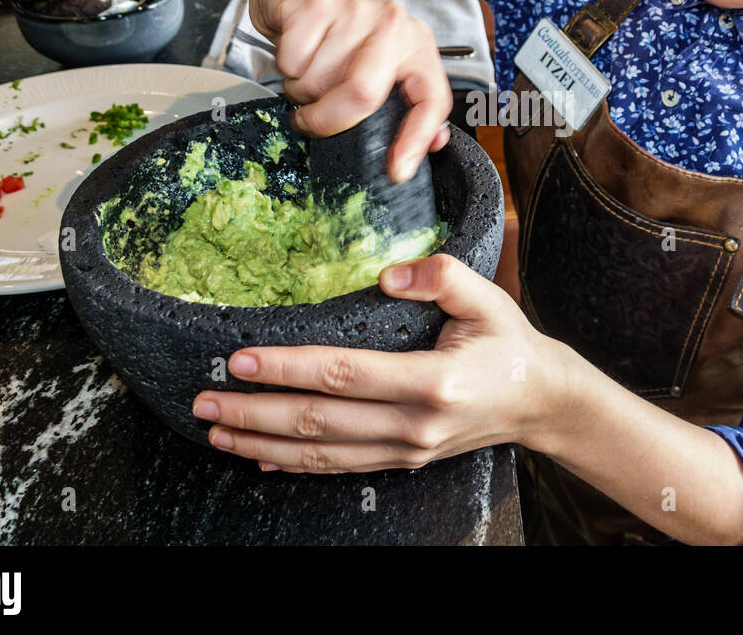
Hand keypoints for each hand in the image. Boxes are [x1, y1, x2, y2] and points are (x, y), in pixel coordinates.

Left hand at [189, 254, 571, 472]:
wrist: (539, 401)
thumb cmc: (508, 343)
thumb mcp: (487, 298)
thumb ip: (441, 276)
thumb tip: (387, 275)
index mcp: (431, 382)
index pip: (343, 375)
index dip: (288, 368)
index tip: (239, 360)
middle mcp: (414, 425)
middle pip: (319, 423)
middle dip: (255, 415)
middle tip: (203, 403)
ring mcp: (407, 451)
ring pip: (322, 454)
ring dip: (263, 446)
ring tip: (217, 432)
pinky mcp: (404, 461)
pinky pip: (340, 468)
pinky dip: (296, 465)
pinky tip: (262, 458)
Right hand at [248, 0, 451, 181]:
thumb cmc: (336, 38)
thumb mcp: (378, 67)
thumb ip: (404, 104)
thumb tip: (435, 143)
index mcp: (416, 43)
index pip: (431, 99)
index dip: (416, 139)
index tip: (397, 170)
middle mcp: (392, 23)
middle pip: (364, 94)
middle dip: (330, 120)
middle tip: (311, 122)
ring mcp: (354, 9)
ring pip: (319, 82)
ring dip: (303, 91)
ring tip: (309, 68)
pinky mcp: (315, 3)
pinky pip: (293, 63)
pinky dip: (286, 69)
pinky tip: (296, 49)